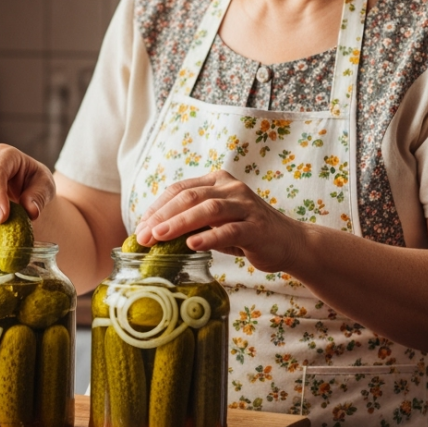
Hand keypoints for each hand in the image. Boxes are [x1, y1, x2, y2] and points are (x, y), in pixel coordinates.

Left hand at [133, 170, 302, 272]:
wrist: (289, 242)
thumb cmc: (246, 232)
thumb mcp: (215, 223)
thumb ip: (192, 222)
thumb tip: (153, 234)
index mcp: (217, 181)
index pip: (180, 189)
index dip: (156, 207)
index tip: (139, 227)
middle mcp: (231, 188)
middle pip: (190, 197)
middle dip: (162, 216)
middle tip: (143, 236)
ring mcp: (245, 206)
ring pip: (208, 210)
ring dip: (180, 223)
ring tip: (159, 236)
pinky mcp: (256, 227)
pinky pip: (230, 230)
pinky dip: (209, 237)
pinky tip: (192, 245)